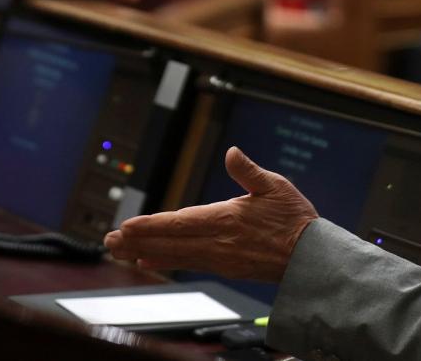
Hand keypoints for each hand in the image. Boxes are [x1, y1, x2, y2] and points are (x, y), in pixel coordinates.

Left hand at [105, 147, 318, 281]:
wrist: (311, 258)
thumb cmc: (295, 220)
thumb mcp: (275, 186)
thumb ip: (249, 171)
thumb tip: (232, 153)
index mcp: (228, 219)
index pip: (181, 222)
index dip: (152, 225)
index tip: (127, 225)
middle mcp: (219, 242)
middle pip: (170, 242)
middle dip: (137, 242)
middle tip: (109, 241)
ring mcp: (221, 258)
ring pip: (175, 255)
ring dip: (145, 252)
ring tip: (120, 251)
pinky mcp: (225, 268)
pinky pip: (188, 264)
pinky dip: (166, 262)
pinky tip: (149, 261)